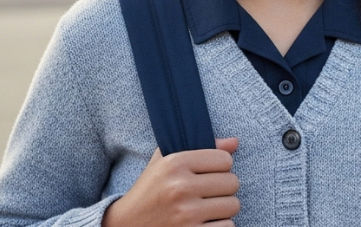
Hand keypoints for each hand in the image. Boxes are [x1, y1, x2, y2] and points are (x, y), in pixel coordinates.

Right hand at [102, 137, 239, 226]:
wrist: (126, 225)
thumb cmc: (150, 190)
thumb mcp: (165, 162)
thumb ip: (200, 147)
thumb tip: (234, 141)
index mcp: (175, 163)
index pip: (224, 159)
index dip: (220, 167)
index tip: (209, 173)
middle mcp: (181, 187)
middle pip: (232, 182)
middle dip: (224, 188)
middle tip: (208, 193)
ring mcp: (186, 214)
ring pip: (233, 205)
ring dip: (223, 208)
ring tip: (206, 208)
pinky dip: (220, 226)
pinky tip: (204, 223)